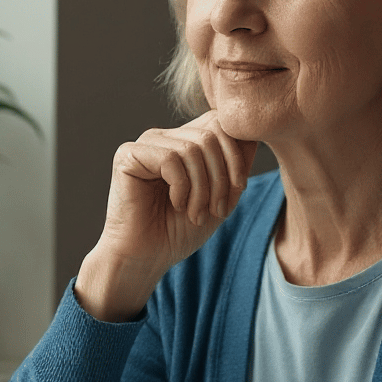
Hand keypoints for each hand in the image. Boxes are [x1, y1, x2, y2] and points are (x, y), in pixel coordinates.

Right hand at [76, 111, 256, 320]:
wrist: (146, 257)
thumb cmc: (179, 231)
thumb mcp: (221, 196)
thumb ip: (236, 166)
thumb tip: (253, 136)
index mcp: (184, 142)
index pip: (219, 124)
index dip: (236, 153)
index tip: (238, 188)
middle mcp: (164, 137)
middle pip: (210, 134)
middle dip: (222, 176)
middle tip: (217, 210)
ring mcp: (145, 144)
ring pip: (193, 148)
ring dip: (203, 188)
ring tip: (196, 214)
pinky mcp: (128, 155)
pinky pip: (170, 159)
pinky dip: (182, 187)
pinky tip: (176, 205)